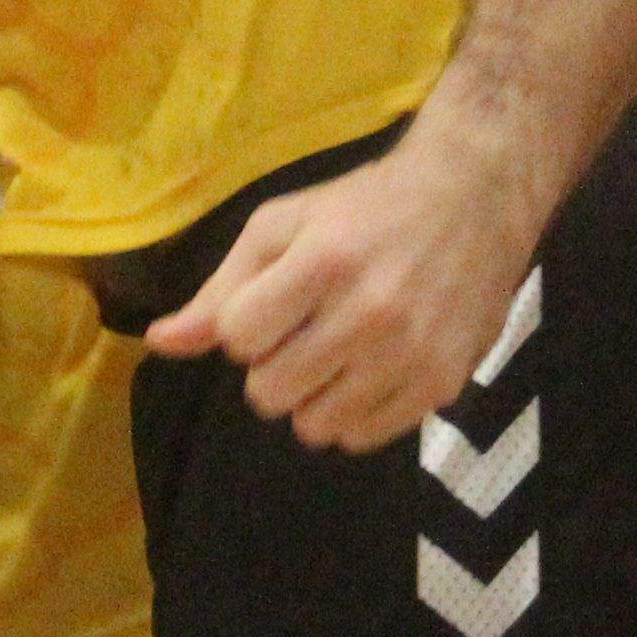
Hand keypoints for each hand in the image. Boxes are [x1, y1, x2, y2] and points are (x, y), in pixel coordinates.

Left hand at [145, 136, 545, 451]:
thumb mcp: (284, 225)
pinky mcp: (443, 383)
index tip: (273, 305)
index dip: (246, 327)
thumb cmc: (364, 207)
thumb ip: (223, 289)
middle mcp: (370, 312)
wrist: (475, 196)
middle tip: (303, 333)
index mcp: (323, 261)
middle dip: (273, 366)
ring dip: (312, 396)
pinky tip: (368, 371)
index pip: (239, 341)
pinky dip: (354, 414)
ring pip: (314, 427)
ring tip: (336, 354)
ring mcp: (412, 353)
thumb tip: (161, 342)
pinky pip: (364, 439)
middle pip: (270, 393)